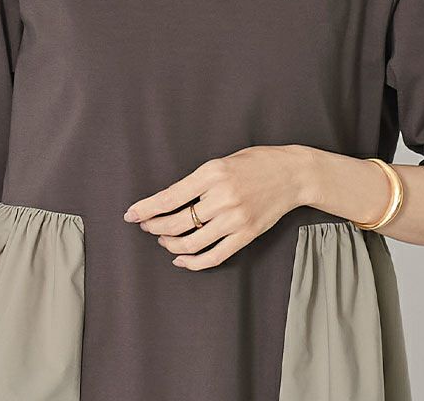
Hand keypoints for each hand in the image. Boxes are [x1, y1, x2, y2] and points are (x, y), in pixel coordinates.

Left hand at [122, 144, 309, 269]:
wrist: (292, 174)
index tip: (131, 214)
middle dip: (154, 226)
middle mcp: (222, 197)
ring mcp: (235, 219)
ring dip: (170, 245)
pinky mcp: (246, 235)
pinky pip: (214, 256)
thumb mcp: (222, 161)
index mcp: (212, 173)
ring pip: (191, 243)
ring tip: (163, 238)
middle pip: (176, 222)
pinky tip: (181, 259)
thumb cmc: (256, 162)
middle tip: (146, 226)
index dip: (146, 209)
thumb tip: (168, 201)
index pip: (170, 197)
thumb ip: (198, 181)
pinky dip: (193, 262)